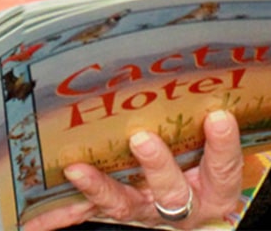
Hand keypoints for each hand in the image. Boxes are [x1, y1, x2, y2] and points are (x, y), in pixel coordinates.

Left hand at [22, 110, 243, 229]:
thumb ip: (200, 110)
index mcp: (210, 187)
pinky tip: (47, 196)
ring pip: (124, 204)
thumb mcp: (206, 140)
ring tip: (79, 169)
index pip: (223, 170)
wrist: (177, 208)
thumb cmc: (195, 158)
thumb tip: (186, 57)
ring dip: (101, 187)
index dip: (223, 147)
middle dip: (157, 165)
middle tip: (142, 139)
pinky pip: (88, 211)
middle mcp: (179, 205)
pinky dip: (64, 208)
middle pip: (171, 192)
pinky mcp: (114, 213)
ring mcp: (144, 212)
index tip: (219, 117)